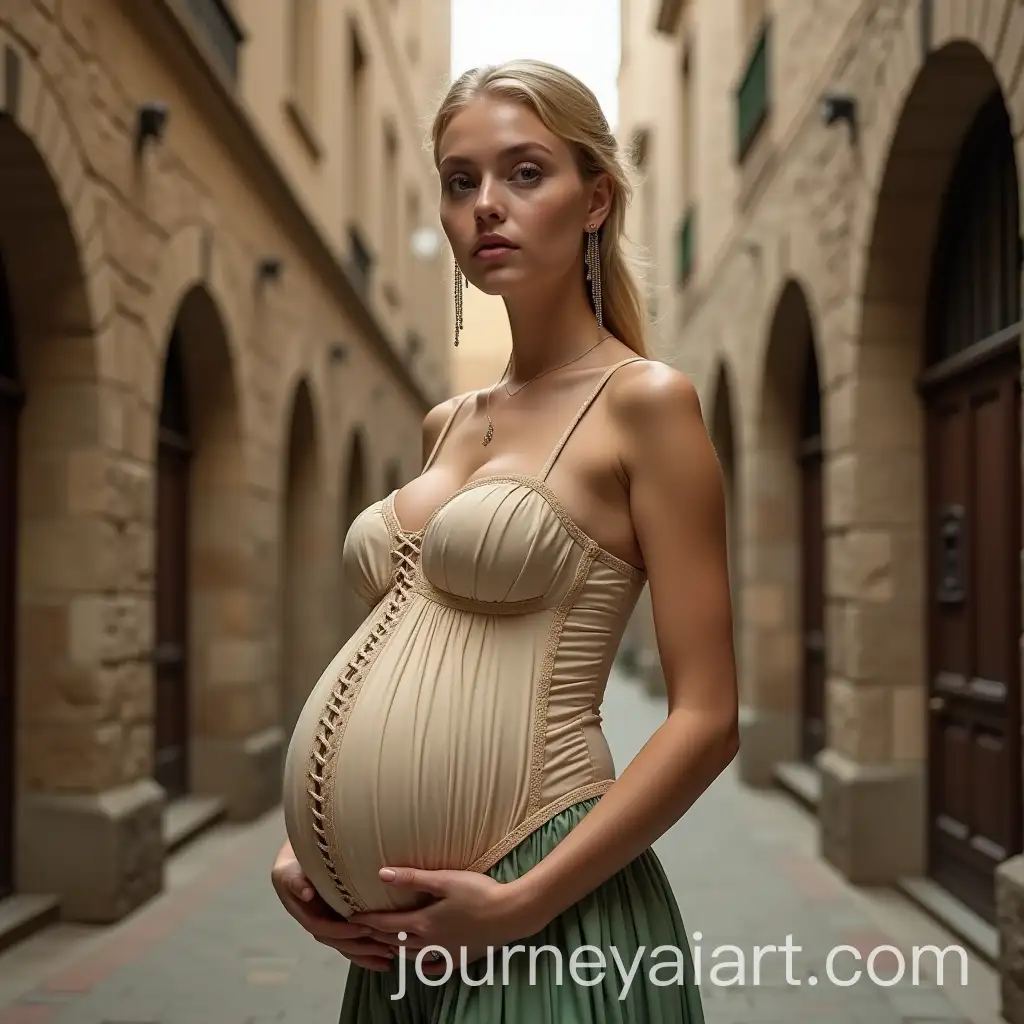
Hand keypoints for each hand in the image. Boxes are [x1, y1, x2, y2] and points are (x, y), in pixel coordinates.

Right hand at [270, 843, 394, 971]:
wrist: (297, 861)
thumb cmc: (294, 866)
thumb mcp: (289, 871)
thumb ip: (295, 881)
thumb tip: (306, 893)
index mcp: (305, 915)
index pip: (323, 928)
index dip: (342, 931)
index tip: (364, 929)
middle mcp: (319, 923)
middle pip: (339, 942)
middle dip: (361, 948)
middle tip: (385, 950)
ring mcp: (330, 924)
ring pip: (348, 945)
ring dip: (368, 954)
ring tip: (390, 958)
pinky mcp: (340, 921)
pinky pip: (354, 938)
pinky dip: (368, 948)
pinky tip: (387, 952)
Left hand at [349, 866, 540, 973]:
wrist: (510, 914)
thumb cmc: (479, 892)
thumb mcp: (445, 879)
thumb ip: (413, 878)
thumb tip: (381, 874)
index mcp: (423, 922)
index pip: (386, 924)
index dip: (367, 921)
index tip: (350, 918)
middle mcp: (429, 942)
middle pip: (395, 942)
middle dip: (376, 937)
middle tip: (361, 932)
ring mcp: (445, 953)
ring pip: (411, 956)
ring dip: (395, 949)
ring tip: (384, 944)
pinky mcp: (460, 958)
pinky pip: (434, 967)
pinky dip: (422, 965)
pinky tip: (420, 963)